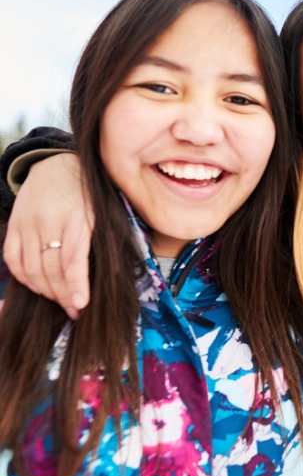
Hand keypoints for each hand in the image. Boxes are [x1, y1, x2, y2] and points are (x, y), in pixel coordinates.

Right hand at [2, 153, 93, 317]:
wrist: (56, 164)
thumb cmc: (90, 193)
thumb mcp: (105, 211)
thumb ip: (107, 239)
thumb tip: (115, 274)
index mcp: (77, 216)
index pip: (72, 258)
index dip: (76, 285)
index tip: (81, 305)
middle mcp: (48, 220)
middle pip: (50, 268)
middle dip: (63, 295)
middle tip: (76, 311)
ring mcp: (26, 223)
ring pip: (31, 268)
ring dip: (46, 291)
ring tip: (62, 301)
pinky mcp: (13, 226)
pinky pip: (13, 260)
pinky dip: (25, 278)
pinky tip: (40, 287)